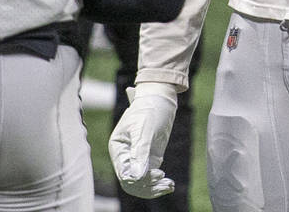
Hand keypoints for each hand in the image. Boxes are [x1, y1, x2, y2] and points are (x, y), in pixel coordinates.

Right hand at [108, 82, 178, 198]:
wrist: (160, 100)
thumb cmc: (149, 110)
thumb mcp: (144, 130)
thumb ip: (140, 153)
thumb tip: (136, 176)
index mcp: (118, 148)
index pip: (124, 173)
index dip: (139, 180)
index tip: (157, 175)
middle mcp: (125, 156)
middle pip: (131, 182)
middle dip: (147, 187)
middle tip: (165, 182)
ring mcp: (137, 158)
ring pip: (141, 184)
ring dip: (154, 188)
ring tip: (169, 185)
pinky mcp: (148, 159)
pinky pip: (150, 178)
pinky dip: (159, 184)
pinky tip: (170, 184)